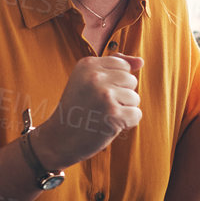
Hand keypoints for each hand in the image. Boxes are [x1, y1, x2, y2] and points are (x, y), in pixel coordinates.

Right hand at [31, 53, 143, 167]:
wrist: (59, 139)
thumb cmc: (78, 109)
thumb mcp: (87, 80)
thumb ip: (113, 67)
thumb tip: (140, 62)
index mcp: (87, 64)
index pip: (123, 65)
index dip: (115, 82)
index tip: (96, 93)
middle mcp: (95, 76)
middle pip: (131, 81)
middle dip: (121, 95)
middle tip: (98, 106)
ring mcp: (105, 95)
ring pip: (135, 98)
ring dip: (123, 110)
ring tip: (102, 115)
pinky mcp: (113, 114)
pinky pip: (136, 114)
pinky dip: (126, 124)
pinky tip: (107, 125)